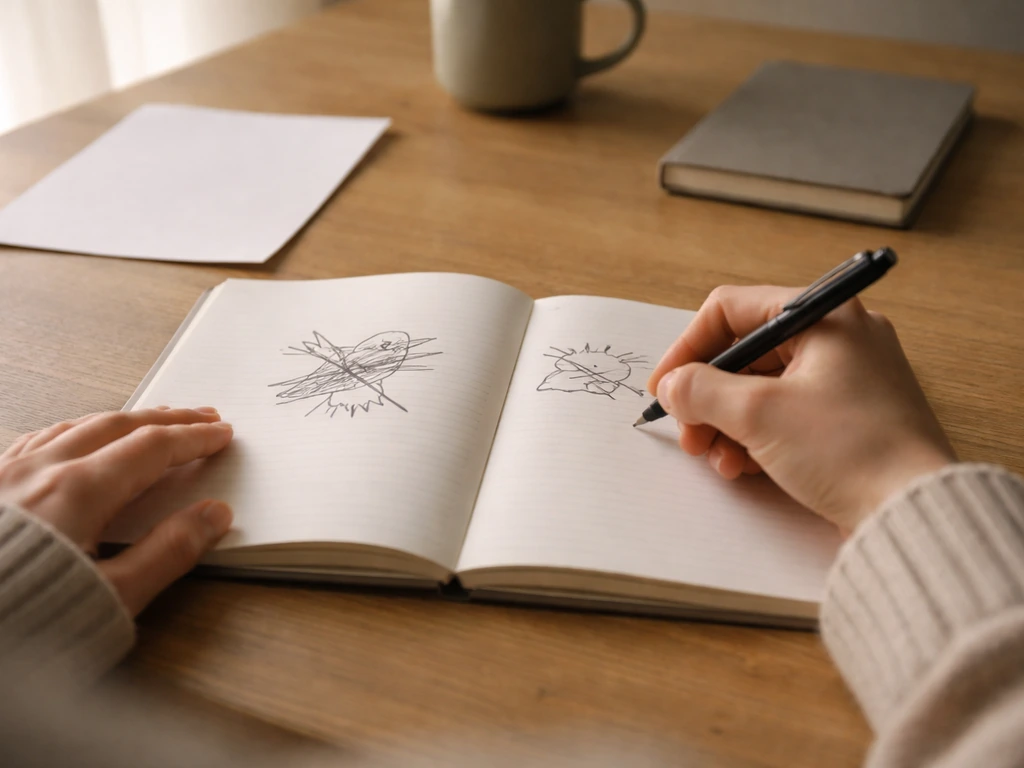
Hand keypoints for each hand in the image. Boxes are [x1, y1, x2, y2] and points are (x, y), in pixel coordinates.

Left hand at [0, 408, 233, 614]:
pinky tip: (74, 436)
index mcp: (78, 491)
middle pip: (116, 425)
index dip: (192, 438)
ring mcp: (5, 474)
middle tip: (200, 415)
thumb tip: (212, 516)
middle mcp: (39, 470)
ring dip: (120, 419)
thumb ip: (168, 553)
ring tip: (148, 419)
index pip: (152, 448)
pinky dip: (72, 429)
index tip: (220, 434)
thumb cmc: (20, 624)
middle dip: (165, 418)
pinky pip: (33, 439)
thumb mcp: (111, 599)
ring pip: (73, 426)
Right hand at [649, 286, 955, 532]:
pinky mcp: (847, 418)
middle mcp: (837, 339)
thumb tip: (671, 385)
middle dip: (706, 396)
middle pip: (745, 353)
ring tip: (714, 458)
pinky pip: (785, 414)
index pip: (732, 310)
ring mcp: (845, 380)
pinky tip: (741, 468)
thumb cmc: (850, 450)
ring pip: (760, 388)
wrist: (912, 512)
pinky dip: (755, 437)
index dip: (688, 348)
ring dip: (726, 422)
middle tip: (687, 432)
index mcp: (823, 317)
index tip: (664, 386)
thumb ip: (700, 390)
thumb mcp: (759, 413)